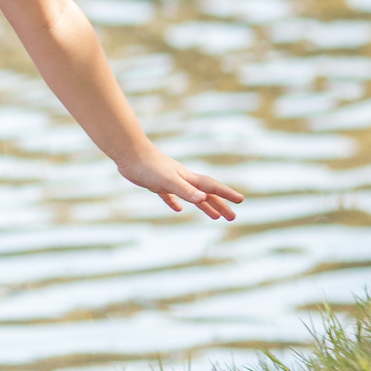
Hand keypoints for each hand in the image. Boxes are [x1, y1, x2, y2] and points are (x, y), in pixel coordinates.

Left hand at [118, 152, 243, 219]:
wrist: (129, 154)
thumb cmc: (149, 166)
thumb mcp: (168, 181)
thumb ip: (185, 190)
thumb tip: (203, 200)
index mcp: (188, 178)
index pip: (212, 188)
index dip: (226, 194)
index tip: (241, 200)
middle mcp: (183, 179)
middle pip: (206, 195)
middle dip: (220, 205)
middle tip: (232, 217)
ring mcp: (170, 182)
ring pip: (192, 196)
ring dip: (204, 206)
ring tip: (214, 217)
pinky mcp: (157, 184)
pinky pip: (170, 196)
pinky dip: (176, 203)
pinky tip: (178, 209)